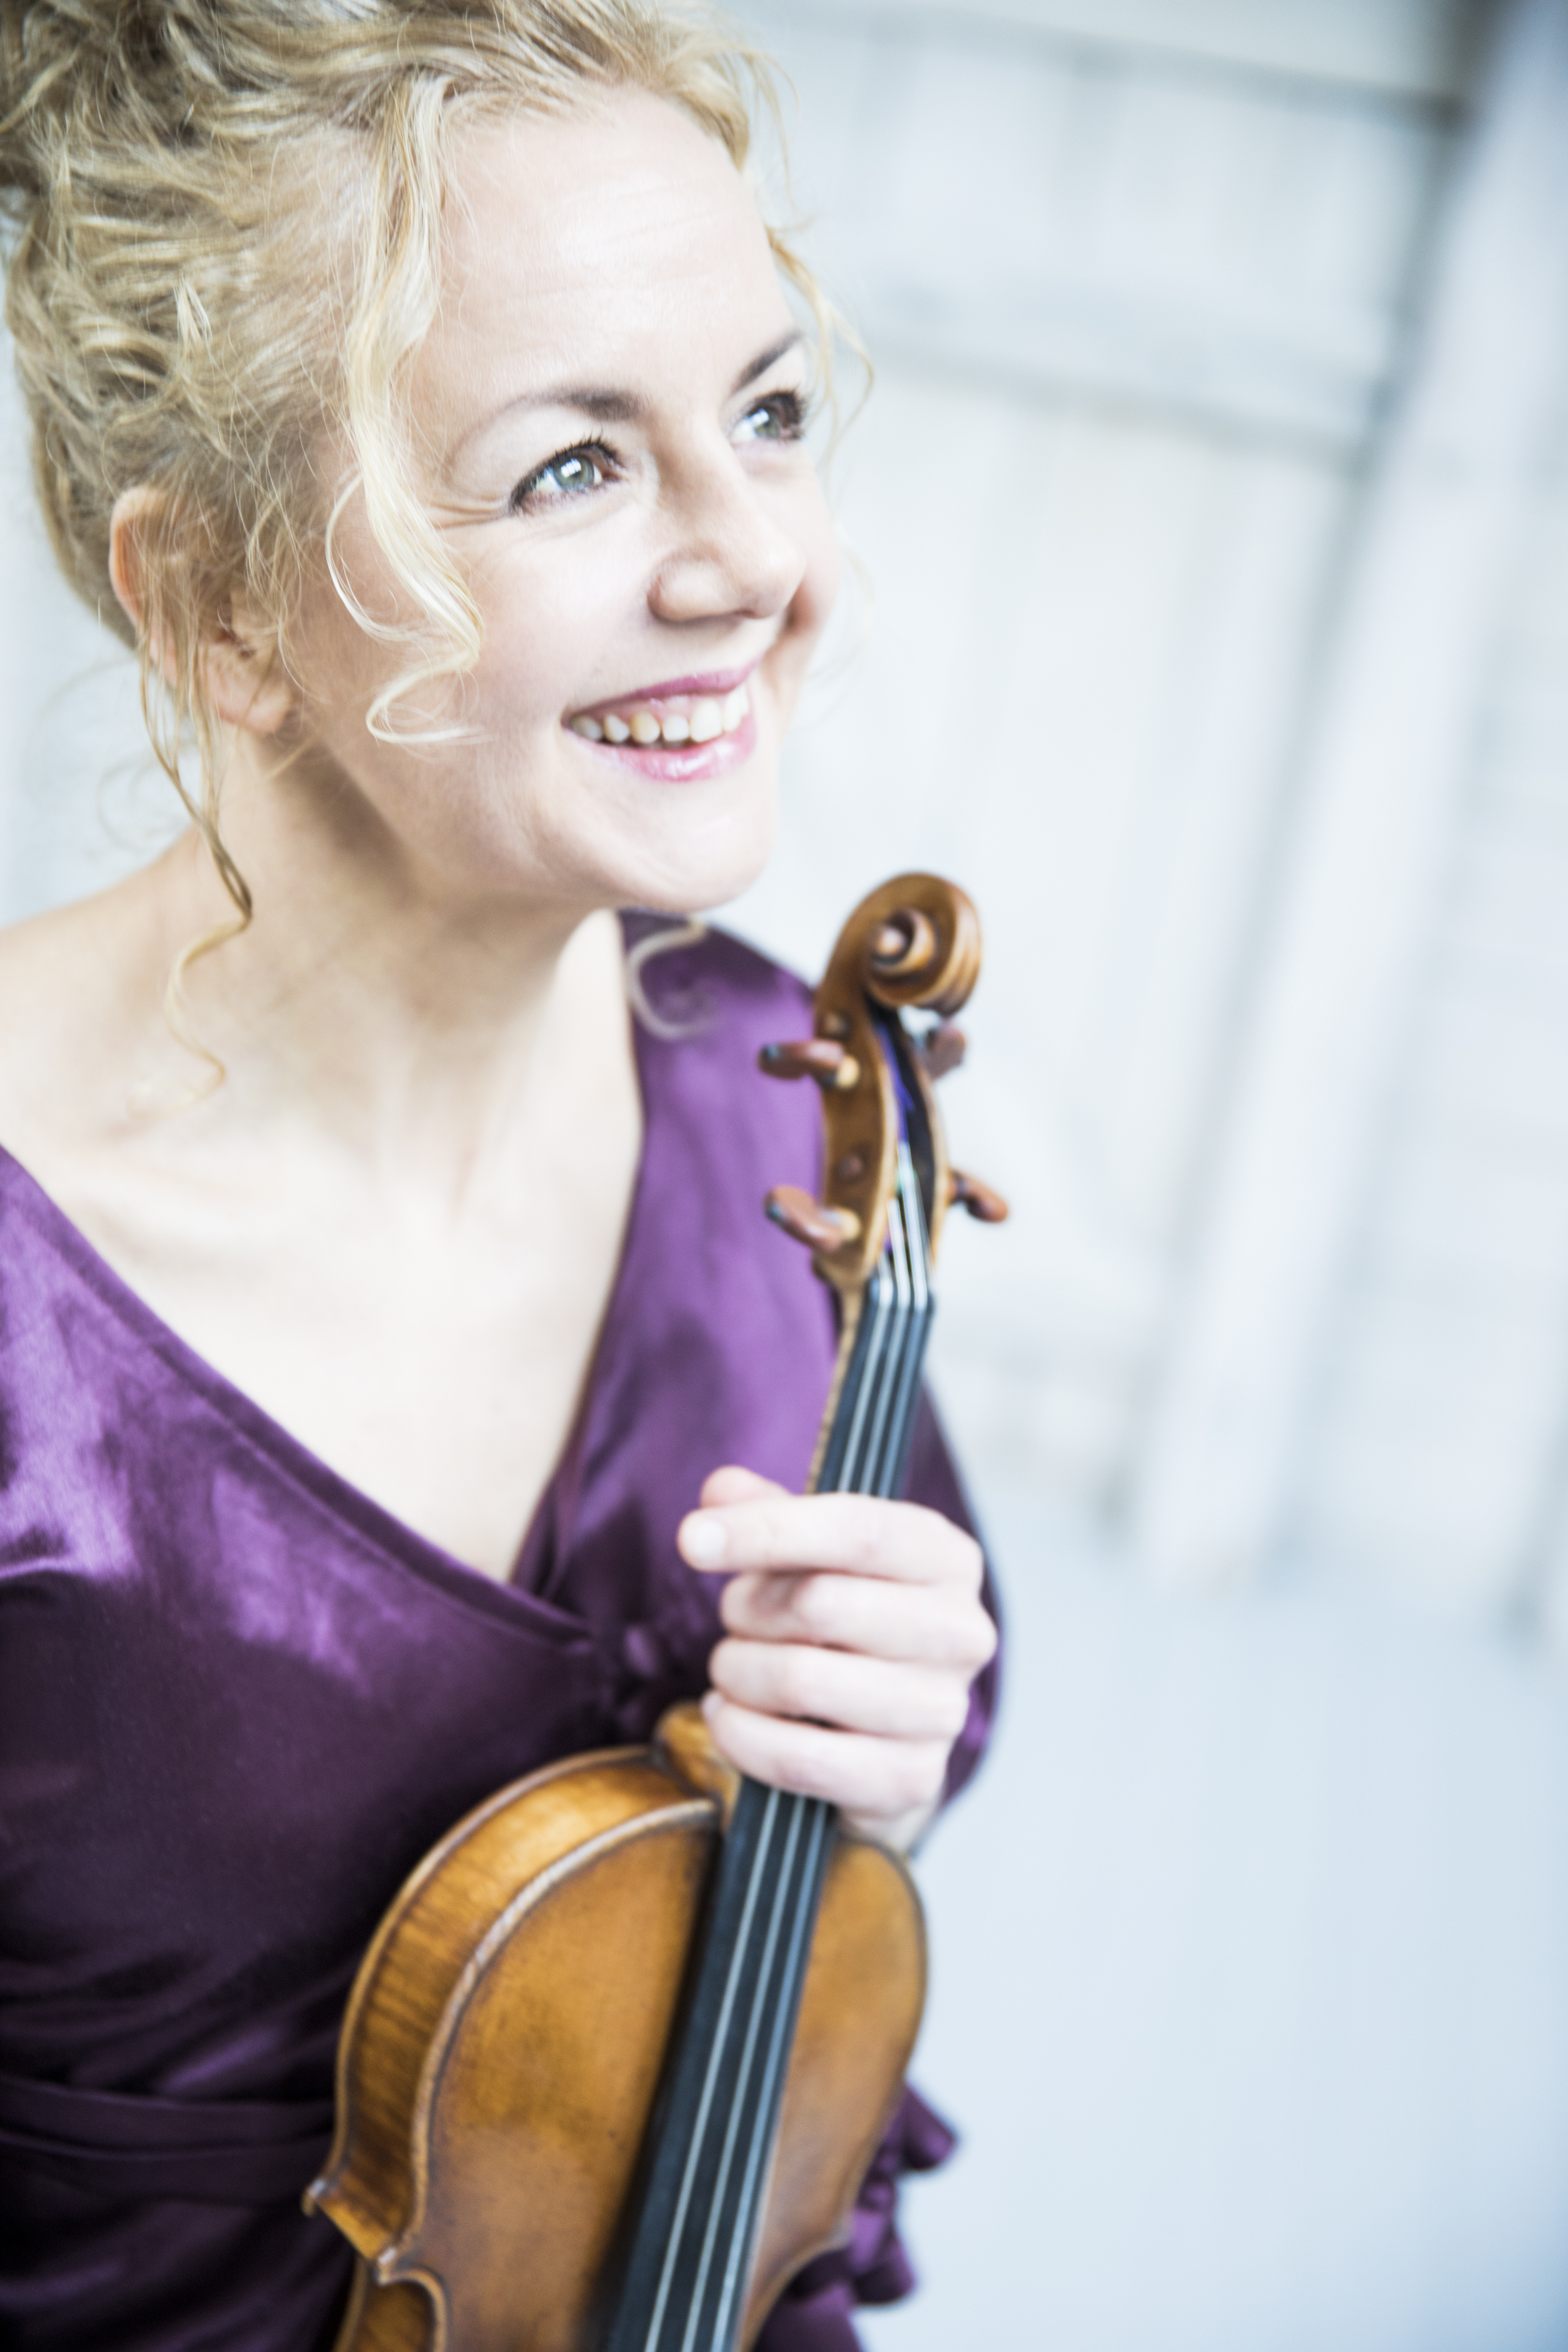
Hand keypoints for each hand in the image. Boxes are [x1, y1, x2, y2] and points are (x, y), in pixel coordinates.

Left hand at [677, 1465, 996, 1851]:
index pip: (858, 1530)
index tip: (692, 1538)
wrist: (884, 1730)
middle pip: (820, 1603)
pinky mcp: (911, 1778)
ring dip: (737, 1671)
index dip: (769, 1530)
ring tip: (733, 1667)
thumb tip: (722, 1490)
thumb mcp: (813, 1552)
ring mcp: (943, 1710)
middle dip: (747, 1608)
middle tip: (735, 1615)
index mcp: (946, 1557)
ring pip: (800, 1680)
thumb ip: (768, 1511)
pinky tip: (731, 1715)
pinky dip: (740, 1734)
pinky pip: (798, 1758)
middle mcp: (962, 1631)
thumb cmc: (846, 1619)